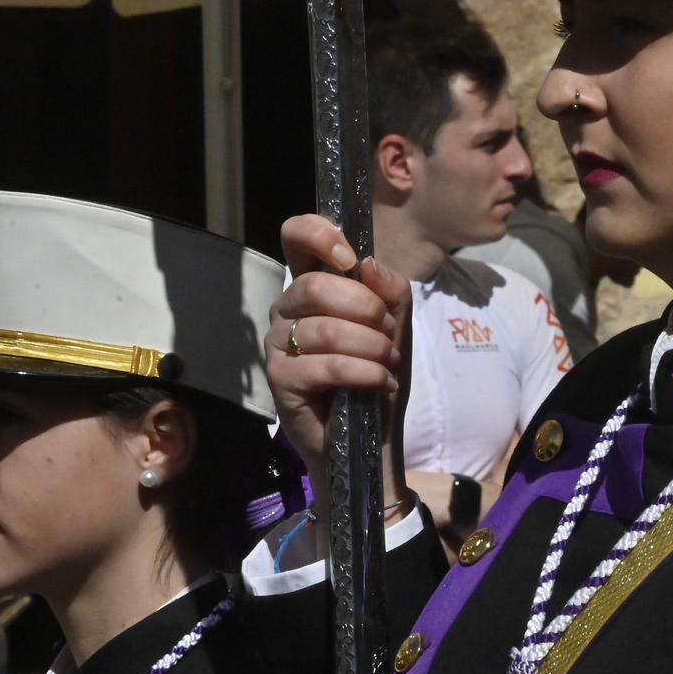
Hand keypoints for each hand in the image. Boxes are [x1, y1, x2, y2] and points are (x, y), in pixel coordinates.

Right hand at [264, 215, 410, 490]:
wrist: (369, 438)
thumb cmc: (375, 375)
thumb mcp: (395, 326)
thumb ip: (389, 290)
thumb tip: (369, 264)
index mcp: (311, 288)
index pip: (295, 237)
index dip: (318, 234)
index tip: (349, 258)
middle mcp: (286, 311)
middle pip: (315, 286)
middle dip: (366, 309)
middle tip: (388, 335)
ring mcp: (277, 346)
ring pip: (326, 329)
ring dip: (372, 346)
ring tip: (389, 363)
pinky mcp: (280, 380)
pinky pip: (326, 365)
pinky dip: (365, 373)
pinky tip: (380, 382)